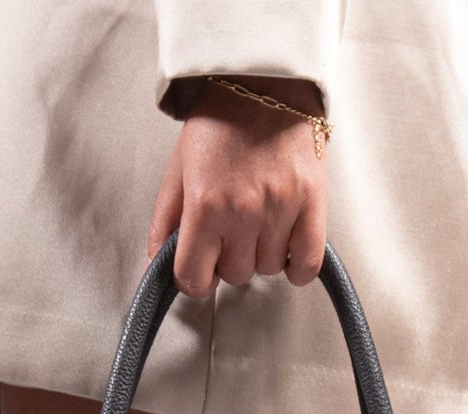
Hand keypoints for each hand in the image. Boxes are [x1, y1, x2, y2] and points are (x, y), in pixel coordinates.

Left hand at [147, 77, 327, 298]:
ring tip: (259, 220)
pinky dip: (296, 266)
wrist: (264, 80)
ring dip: (261, 254)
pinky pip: (306, 265)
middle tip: (230, 228)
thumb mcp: (179, 168)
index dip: (193, 278)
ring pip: (268, 269)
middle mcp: (243, 212)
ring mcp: (281, 209)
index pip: (193, 279)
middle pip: (234, 276)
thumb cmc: (219, 121)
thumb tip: (155, 265)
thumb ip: (164, 221)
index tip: (199, 266)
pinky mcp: (312, 203)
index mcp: (205, 205)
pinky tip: (286, 245)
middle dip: (229, 258)